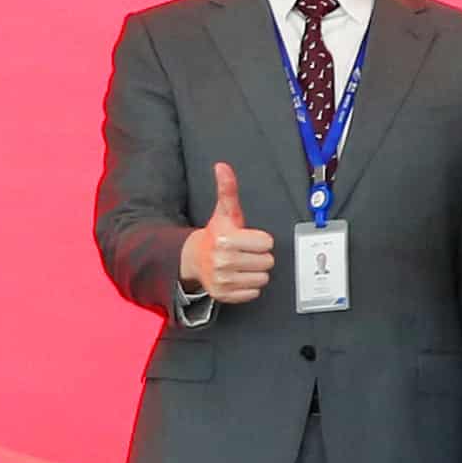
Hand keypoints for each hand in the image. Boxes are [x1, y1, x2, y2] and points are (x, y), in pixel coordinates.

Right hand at [182, 163, 274, 305]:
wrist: (194, 258)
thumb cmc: (217, 234)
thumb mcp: (225, 211)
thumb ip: (228, 189)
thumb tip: (222, 166)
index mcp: (226, 239)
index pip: (267, 243)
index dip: (261, 240)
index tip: (248, 238)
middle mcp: (222, 261)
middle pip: (267, 261)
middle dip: (259, 256)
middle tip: (245, 252)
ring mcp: (222, 280)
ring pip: (263, 278)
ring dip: (256, 272)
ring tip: (242, 264)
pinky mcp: (223, 295)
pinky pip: (253, 293)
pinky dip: (248, 286)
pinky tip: (238, 276)